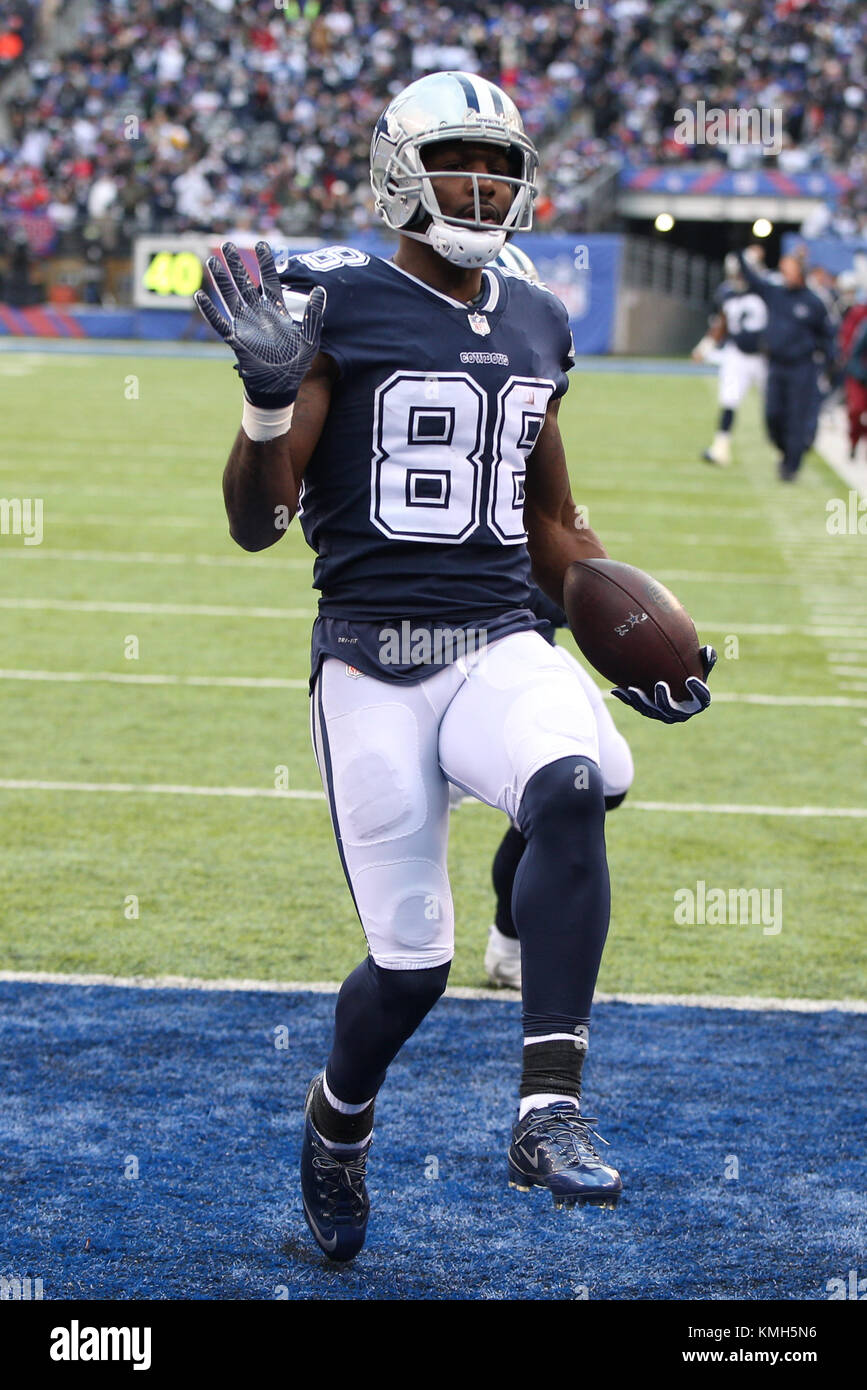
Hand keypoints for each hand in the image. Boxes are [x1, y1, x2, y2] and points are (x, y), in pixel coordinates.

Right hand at [195, 240, 325, 405]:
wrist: (281, 387)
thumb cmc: (297, 364)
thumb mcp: (310, 338)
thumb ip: (313, 314)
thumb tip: (321, 289)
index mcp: (277, 310)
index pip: (270, 280)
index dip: (266, 262)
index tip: (262, 244)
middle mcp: (259, 314)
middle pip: (245, 282)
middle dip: (237, 263)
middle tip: (227, 243)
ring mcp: (246, 325)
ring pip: (231, 297)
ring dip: (221, 280)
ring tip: (212, 261)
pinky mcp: (236, 340)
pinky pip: (219, 323)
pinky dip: (209, 311)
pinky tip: (200, 297)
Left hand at [611, 646, 715, 723]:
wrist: (671, 682)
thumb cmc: (689, 672)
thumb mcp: (700, 666)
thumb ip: (707, 659)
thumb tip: (706, 649)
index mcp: (697, 702)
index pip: (702, 700)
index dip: (698, 691)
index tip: (691, 679)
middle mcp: (680, 712)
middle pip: (672, 710)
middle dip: (665, 699)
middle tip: (660, 684)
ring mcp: (662, 714)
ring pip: (651, 711)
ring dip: (641, 701)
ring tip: (633, 689)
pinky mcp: (647, 711)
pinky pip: (635, 706)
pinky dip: (626, 698)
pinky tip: (616, 689)